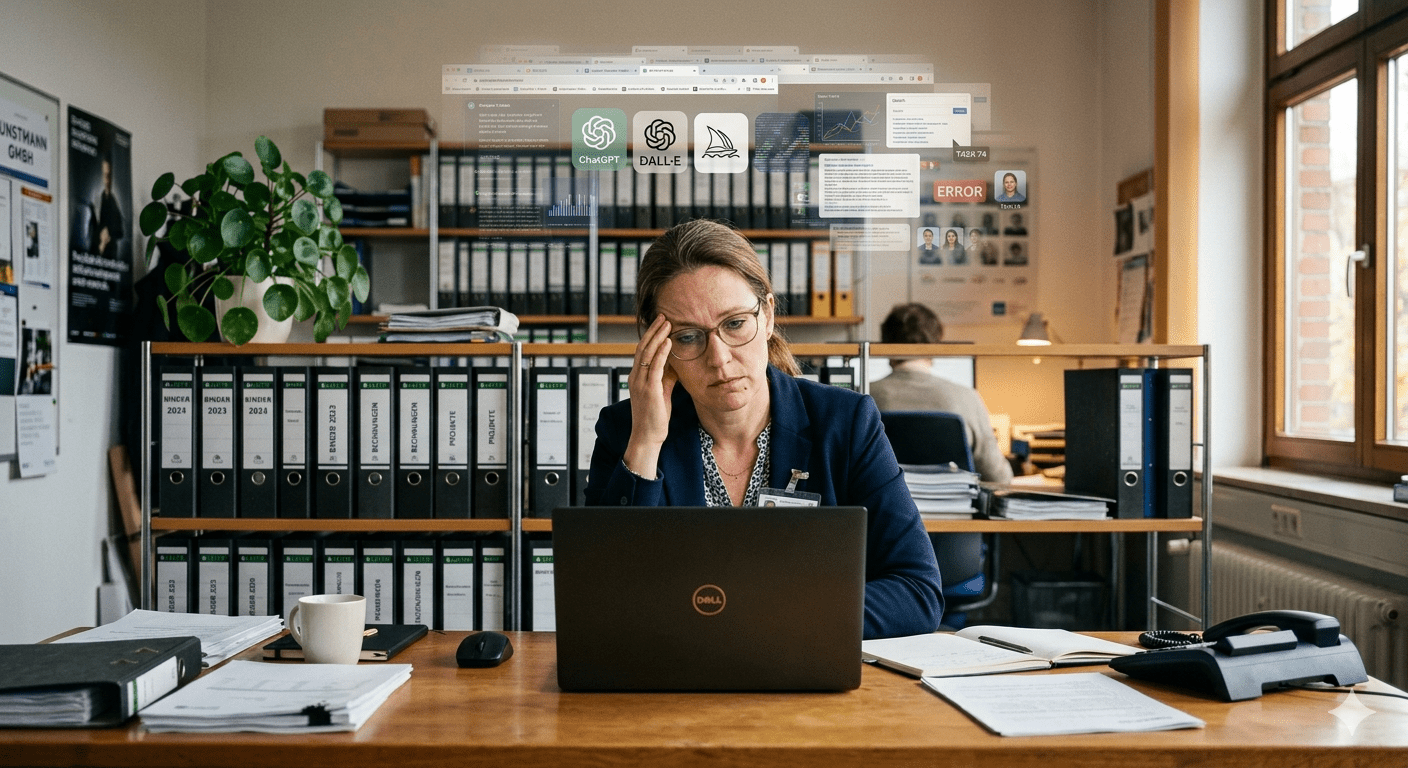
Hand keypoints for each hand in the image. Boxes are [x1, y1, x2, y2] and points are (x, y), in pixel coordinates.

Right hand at [624, 314, 675, 474]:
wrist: (647, 437)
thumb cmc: (655, 417)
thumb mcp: (662, 392)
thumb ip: (665, 377)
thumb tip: (674, 364)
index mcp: (637, 377)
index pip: (642, 350)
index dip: (650, 335)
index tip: (660, 323)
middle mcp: (635, 377)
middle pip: (642, 347)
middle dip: (653, 330)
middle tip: (663, 315)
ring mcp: (640, 382)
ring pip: (647, 353)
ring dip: (658, 336)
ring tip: (667, 323)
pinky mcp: (649, 389)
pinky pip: (655, 366)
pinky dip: (661, 352)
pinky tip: (668, 342)